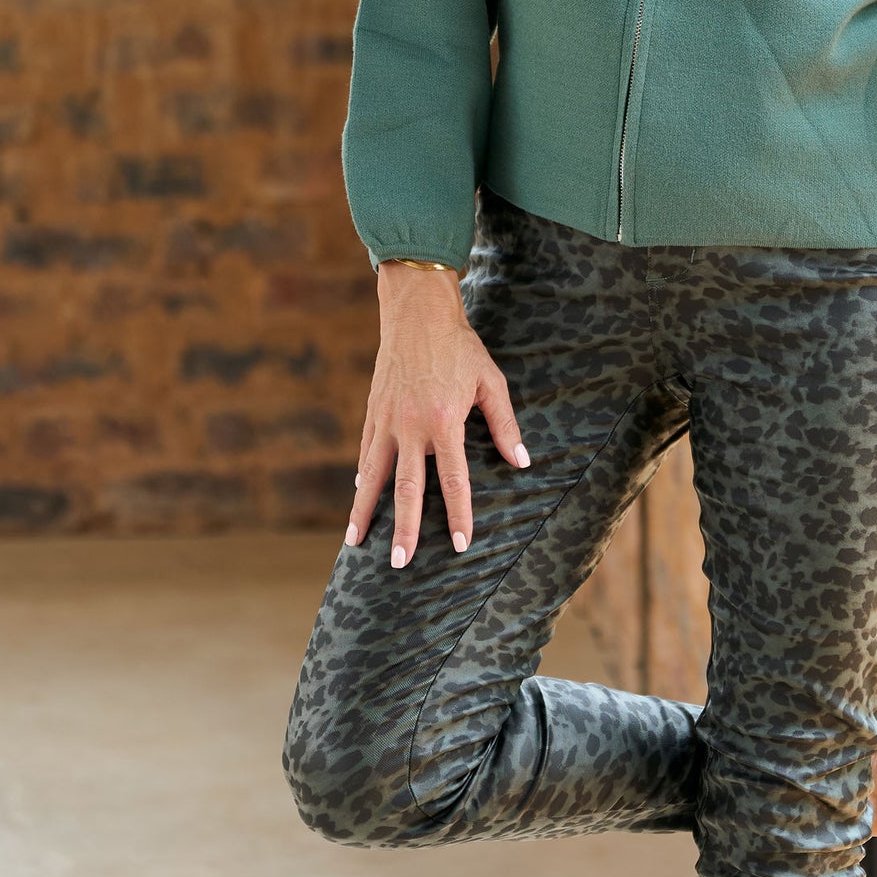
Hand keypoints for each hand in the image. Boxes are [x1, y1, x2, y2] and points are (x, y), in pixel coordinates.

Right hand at [345, 262, 527, 566]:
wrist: (416, 312)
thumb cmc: (460, 347)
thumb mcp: (490, 382)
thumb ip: (504, 425)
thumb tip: (521, 462)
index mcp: (445, 422)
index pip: (453, 480)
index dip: (457, 514)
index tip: (458, 544)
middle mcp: (411, 426)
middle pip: (406, 488)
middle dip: (402, 529)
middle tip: (399, 563)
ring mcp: (387, 420)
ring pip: (373, 475)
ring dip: (364, 510)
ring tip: (355, 541)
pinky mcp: (373, 411)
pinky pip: (366, 451)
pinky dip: (363, 476)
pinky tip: (360, 495)